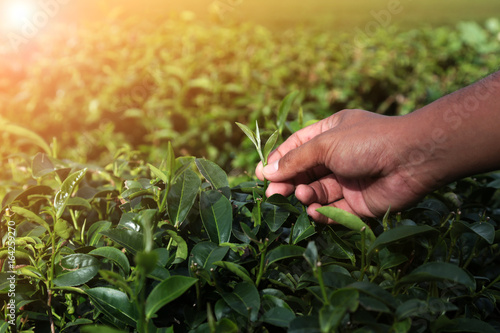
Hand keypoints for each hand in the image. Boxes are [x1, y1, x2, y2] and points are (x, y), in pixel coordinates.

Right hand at [256, 109, 436, 222]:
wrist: (411, 158)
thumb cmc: (365, 141)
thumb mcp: (324, 145)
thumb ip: (294, 160)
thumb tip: (266, 171)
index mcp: (331, 134)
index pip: (297, 146)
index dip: (278, 160)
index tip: (261, 175)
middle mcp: (338, 156)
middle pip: (305, 171)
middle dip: (288, 182)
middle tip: (273, 195)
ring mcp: (349, 180)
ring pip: (318, 192)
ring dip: (306, 195)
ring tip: (301, 196)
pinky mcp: (359, 203)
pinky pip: (334, 210)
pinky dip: (322, 212)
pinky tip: (315, 211)